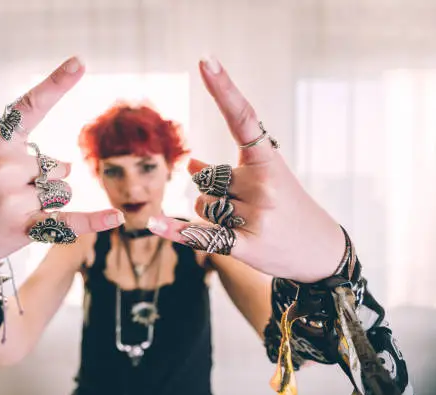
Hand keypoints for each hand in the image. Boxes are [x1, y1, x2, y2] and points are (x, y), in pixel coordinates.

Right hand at [0, 57, 123, 264]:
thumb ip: (26, 153)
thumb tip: (67, 167)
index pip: (30, 106)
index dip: (57, 83)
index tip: (79, 62)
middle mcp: (5, 164)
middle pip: (60, 167)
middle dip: (45, 182)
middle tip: (10, 194)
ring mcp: (13, 196)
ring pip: (64, 192)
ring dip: (49, 203)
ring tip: (16, 211)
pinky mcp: (23, 226)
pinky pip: (67, 221)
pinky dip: (93, 220)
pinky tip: (114, 218)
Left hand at [148, 56, 343, 282]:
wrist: (321, 251)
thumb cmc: (289, 208)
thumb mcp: (265, 180)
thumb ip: (226, 170)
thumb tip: (190, 164)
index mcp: (269, 160)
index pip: (242, 118)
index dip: (223, 88)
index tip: (206, 60)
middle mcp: (263, 183)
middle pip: (205, 178)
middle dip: (214, 190)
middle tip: (248, 206)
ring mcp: (256, 215)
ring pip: (201, 206)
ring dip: (212, 214)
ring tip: (247, 223)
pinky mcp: (246, 245)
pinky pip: (202, 234)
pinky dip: (177, 231)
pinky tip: (154, 223)